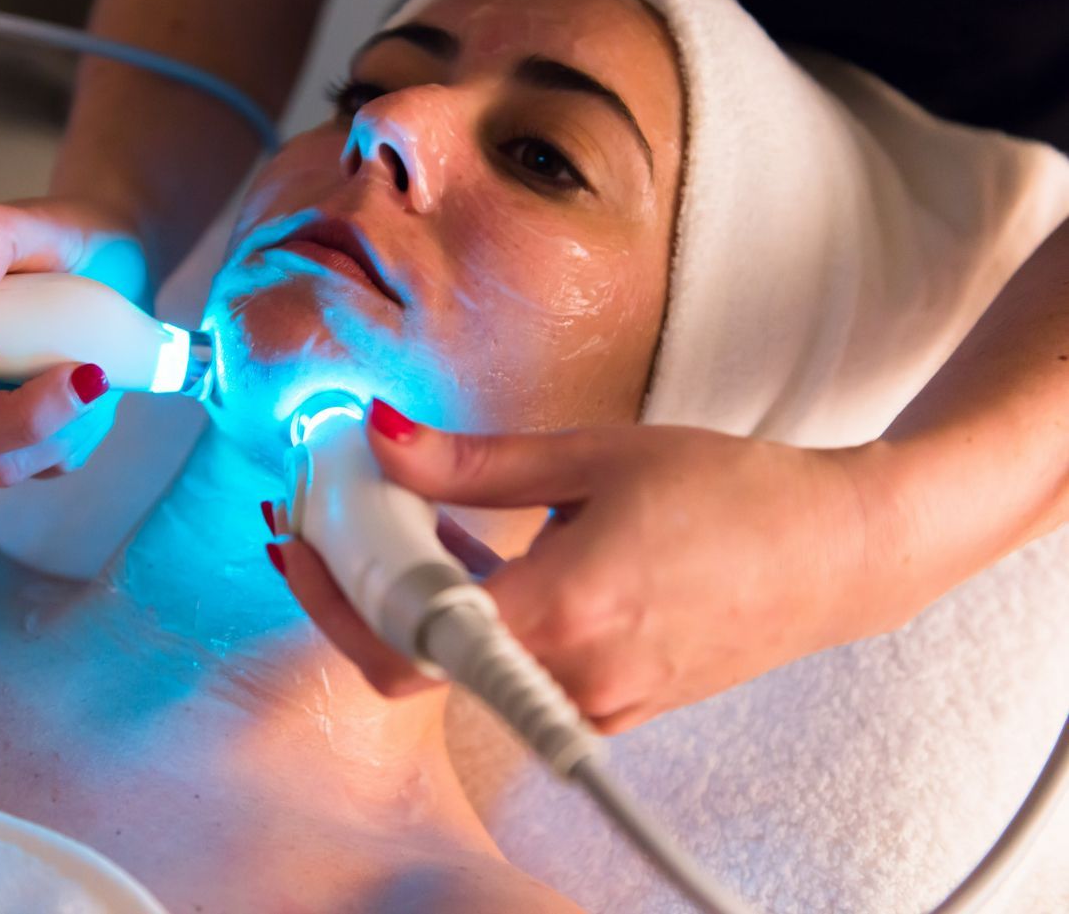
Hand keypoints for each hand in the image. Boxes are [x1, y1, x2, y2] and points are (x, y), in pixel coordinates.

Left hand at [273, 402, 914, 733]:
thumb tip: (384, 438)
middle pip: (419, 655)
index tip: (299, 537)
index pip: (405, 639)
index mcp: (565, 608)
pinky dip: (474, 615)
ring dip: (417, 595)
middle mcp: (572, 675)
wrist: (841, 553)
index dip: (334, 594)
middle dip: (361, 587)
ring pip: (463, 663)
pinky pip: (511, 670)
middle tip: (336, 515)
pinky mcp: (610, 702)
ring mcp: (593, 701)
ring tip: (405, 514)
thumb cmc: (738, 496)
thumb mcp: (596, 457)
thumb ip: (476, 463)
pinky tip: (472, 550)